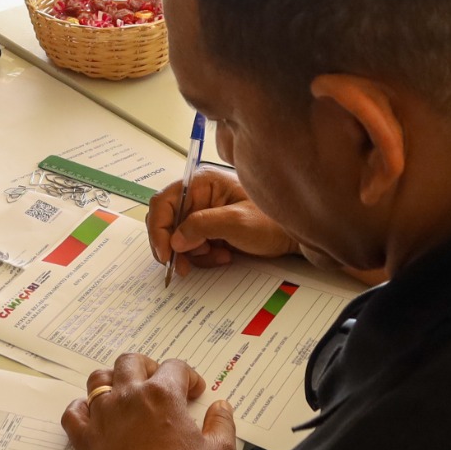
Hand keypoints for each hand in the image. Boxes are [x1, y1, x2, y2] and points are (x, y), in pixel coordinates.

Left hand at [62, 354, 237, 449]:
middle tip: (157, 382)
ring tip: (123, 392)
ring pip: (98, 380)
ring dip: (111, 380)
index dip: (188, 376)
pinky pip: (73, 413)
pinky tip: (91, 415)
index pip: (175, 368)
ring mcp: (103, 417)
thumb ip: (223, 424)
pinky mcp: (85, 440)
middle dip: (146, 366)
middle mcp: (129, 397)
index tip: (194, 392)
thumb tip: (221, 407)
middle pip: (131, 362)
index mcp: (163, 395)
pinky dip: (80, 409)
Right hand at [146, 165, 298, 276]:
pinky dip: (203, 257)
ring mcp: (202, 214)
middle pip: (166, 222)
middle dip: (175, 246)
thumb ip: (202, 227)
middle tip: (183, 266)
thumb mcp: (237, 222)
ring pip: (177, 238)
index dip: (159, 229)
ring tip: (218, 255)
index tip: (166, 254)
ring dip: (193, 254)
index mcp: (201, 182)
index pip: (163, 203)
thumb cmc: (271, 221)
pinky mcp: (207, 230)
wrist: (292, 237)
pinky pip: (191, 247)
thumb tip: (175, 239)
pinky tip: (223, 255)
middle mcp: (197, 196)